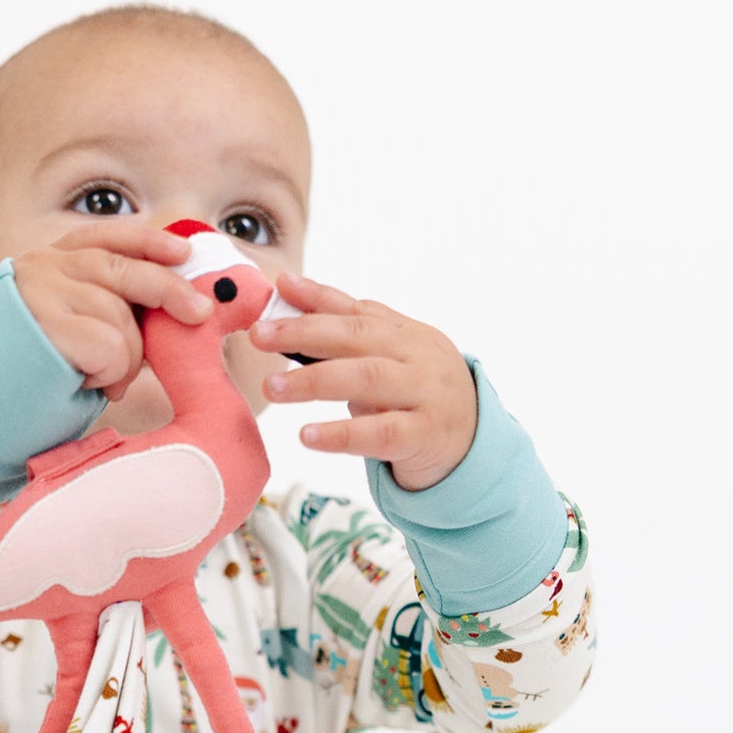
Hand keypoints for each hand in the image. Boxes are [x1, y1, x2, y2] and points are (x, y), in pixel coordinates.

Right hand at [9, 219, 213, 401]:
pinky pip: (111, 348)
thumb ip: (109, 306)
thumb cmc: (30, 382)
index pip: (106, 237)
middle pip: (123, 270)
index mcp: (48, 262)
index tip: (183, 250)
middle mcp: (41, 268)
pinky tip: (85, 383)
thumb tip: (175, 301)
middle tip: (199, 314)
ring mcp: (39, 294)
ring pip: (121, 317)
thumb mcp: (72, 329)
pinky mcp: (44, 327)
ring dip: (126, 361)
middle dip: (169, 291)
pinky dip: (110, 374)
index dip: (149, 241)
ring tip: (104, 383)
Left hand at [252, 272, 477, 489]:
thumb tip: (289, 293)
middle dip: (304, 333)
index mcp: (404, 333)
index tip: (275, 291)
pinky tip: (307, 435)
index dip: (315, 299)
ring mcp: (423, 394)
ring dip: (313, 381)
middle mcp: (416, 356)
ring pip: (366, 379)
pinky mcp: (424, 435)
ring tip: (272, 387)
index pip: (355, 310)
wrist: (473, 442)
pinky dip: (341, 434)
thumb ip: (344, 329)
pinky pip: (380, 433)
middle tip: (259, 335)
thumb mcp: (388, 358)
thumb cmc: (416, 396)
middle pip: (357, 337)